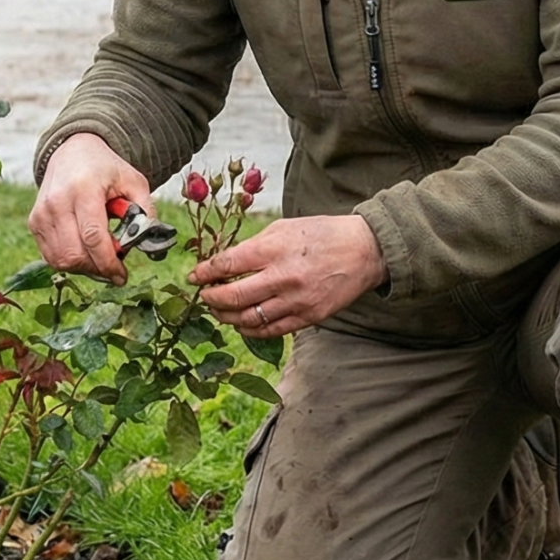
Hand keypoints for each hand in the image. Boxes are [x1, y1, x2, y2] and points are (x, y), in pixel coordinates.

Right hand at [27, 133, 153, 284]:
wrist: (73, 152)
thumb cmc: (106, 169)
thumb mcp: (134, 181)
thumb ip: (145, 211)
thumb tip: (149, 242)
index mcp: (84, 189)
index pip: (93, 237)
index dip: (108, 262)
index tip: (122, 275)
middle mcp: (57, 201)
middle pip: (74, 254)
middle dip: (97, 269)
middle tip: (113, 267)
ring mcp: (42, 213)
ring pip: (60, 260)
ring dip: (83, 268)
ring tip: (99, 258)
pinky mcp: (34, 222)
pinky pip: (50, 256)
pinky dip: (69, 262)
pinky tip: (84, 252)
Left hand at [190, 215, 385, 339]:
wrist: (365, 251)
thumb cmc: (323, 234)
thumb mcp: (285, 228)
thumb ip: (255, 246)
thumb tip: (226, 263)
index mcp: (275, 248)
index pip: (228, 264)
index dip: (205, 272)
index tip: (195, 276)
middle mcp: (283, 277)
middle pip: (233, 296)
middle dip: (211, 298)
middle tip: (204, 295)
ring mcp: (296, 300)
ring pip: (248, 318)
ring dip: (227, 316)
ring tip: (220, 310)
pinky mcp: (308, 317)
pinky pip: (270, 331)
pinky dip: (250, 330)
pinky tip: (242, 323)